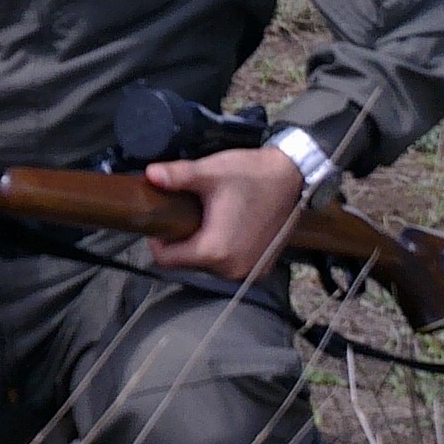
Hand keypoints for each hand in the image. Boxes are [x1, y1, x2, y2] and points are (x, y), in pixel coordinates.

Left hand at [142, 147, 304, 281]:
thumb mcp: (210, 172)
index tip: (163, 221)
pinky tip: (228, 227)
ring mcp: (249, 271)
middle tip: (187, 214)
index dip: (158, 240)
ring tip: (209, 219)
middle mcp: (232, 269)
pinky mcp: (261, 268)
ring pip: (208, 265)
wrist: (292, 176)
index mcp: (215, 251)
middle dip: (182, 241)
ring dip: (203, 246)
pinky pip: (230, 264)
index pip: (167, 259)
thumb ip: (177, 176)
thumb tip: (151, 175)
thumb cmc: (252, 175)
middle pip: (188, 262)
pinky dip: (224, 250)